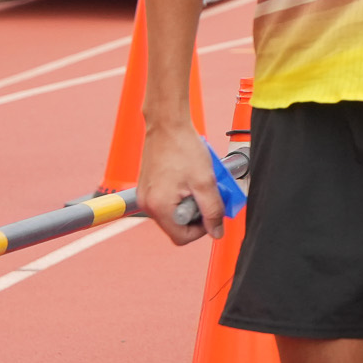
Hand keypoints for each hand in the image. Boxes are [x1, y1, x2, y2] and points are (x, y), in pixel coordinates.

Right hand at [135, 119, 220, 246]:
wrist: (167, 125)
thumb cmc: (184, 148)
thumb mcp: (205, 182)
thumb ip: (212, 210)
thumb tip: (216, 232)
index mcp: (159, 208)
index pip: (182, 237)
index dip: (202, 229)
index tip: (212, 212)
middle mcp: (147, 205)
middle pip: (177, 225)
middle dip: (196, 213)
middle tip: (207, 193)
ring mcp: (145, 196)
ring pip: (173, 212)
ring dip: (190, 201)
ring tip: (199, 182)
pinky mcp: (148, 187)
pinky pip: (168, 200)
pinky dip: (182, 193)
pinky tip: (190, 177)